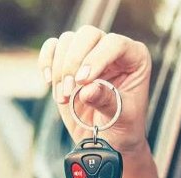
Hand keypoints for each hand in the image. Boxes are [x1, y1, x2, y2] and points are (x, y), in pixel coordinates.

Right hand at [38, 26, 151, 154]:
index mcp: (135, 57)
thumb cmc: (124, 127)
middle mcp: (112, 50)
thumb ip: (107, 101)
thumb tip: (87, 90)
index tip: (83, 81)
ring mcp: (89, 53)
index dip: (97, 58)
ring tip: (64, 98)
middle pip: (88, 34)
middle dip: (74, 62)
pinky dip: (46, 61)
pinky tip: (49, 82)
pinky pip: (52, 47)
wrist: (108, 140)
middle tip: (71, 91)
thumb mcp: (123, 118)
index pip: (115, 43)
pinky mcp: (69, 62)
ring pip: (67, 40)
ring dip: (60, 69)